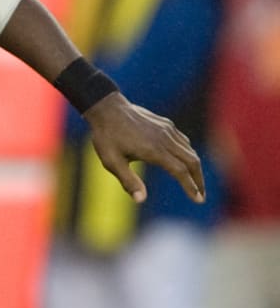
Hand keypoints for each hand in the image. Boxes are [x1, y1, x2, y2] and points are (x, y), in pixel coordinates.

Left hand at [85, 92, 205, 203]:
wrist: (106, 108)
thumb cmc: (106, 137)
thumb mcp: (111, 162)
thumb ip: (128, 181)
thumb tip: (141, 200)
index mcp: (154, 150)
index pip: (180, 171)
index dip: (191, 187)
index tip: (198, 200)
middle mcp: (165, 139)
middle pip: (192, 161)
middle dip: (199, 180)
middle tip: (201, 195)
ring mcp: (167, 129)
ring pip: (190, 150)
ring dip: (195, 167)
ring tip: (195, 181)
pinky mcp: (165, 123)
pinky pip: (183, 140)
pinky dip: (188, 153)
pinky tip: (184, 160)